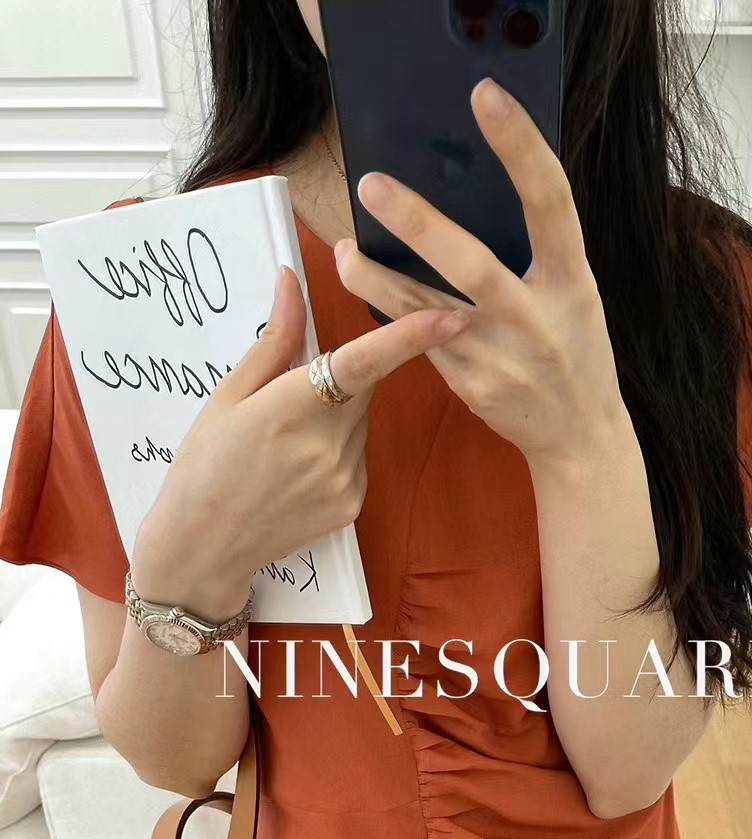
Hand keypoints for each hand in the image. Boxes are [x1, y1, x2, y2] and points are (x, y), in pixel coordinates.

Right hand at [132, 266, 468, 616]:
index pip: (361, 364)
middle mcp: (327, 445)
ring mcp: (345, 479)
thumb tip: (293, 282)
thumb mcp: (228, 397)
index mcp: (289, 409)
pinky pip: (358, 457)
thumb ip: (274, 340)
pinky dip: (338, 451)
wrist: (205, 546)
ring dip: (336, 418)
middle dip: (342, 377)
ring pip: (360, 423)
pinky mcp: (353, 504)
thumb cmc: (206, 464)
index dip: (409, 337)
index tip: (449, 316)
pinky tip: (299, 472)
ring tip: (286, 446)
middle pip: (363, 388)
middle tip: (293, 397)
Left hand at [332, 77, 628, 471]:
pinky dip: (390, 309)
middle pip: (473, 265)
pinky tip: (364, 282)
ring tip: (343, 248)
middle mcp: (537, 318)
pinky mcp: (471, 384)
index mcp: (574, 281)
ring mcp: (501, 356)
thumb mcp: (574, 295)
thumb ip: (539, 252)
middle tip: (372, 184)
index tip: (486, 97)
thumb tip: (473, 192)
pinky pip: (420, 340)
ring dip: (376, 278)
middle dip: (420, 224)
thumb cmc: (575, 349)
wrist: (580, 434)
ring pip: (425, 311)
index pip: (550, 202)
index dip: (521, 147)